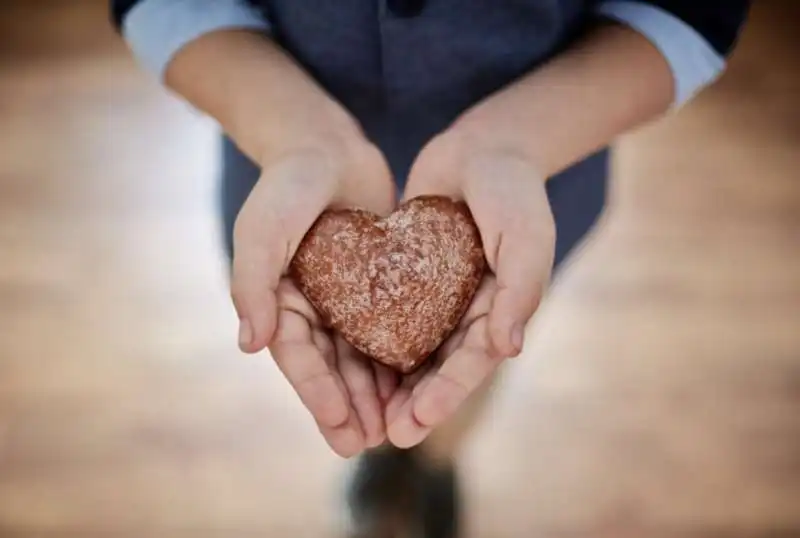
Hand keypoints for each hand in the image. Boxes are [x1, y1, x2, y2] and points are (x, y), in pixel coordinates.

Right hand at [231, 137, 397, 456]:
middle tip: (367, 445)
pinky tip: (413, 385)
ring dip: (372, 394)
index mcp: (278, 300)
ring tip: (392, 429)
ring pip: (358, 356)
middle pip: (328, 367)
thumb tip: (249, 344)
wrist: (327, 147)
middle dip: (346, 408)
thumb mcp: (263, 228)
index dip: (317, 394)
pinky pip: (385, 328)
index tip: (341, 425)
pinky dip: (395, 358)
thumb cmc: (288, 185)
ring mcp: (341, 299)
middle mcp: (308, 306)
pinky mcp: (373, 286)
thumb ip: (252, 282)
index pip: (297, 357)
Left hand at [386, 131, 555, 447]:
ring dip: (393, 383)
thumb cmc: (514, 192)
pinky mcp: (414, 274)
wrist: (485, 147)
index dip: (445, 395)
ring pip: (414, 347)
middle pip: (440, 366)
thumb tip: (509, 350)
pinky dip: (376, 338)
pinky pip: (392, 312)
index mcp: (501, 310)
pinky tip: (350, 362)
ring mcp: (441, 294)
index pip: (472, 362)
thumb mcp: (526, 238)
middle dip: (415, 402)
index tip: (415, 423)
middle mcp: (470, 310)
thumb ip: (521, 292)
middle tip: (386, 436)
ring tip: (366, 415)